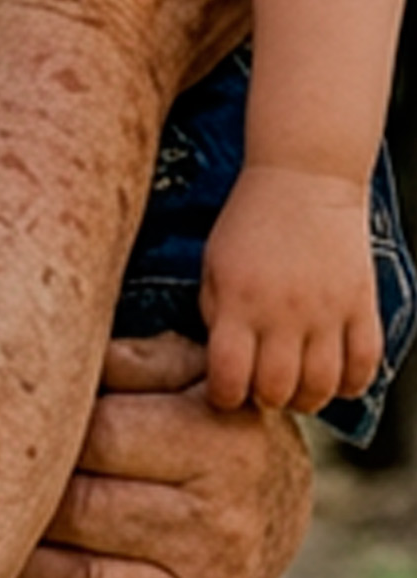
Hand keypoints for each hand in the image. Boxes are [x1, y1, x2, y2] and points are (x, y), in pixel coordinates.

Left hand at [0, 332, 310, 577]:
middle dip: (12, 502)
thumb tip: (46, 347)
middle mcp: (218, 527)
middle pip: (81, 513)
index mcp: (217, 445)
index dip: (37, 433)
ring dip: (7, 575)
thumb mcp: (187, 369)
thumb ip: (127, 357)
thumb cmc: (201, 416)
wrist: (277, 505)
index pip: (102, 438)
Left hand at [203, 163, 381, 411]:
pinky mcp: (361, 305)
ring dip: (306, 399)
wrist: (304, 177)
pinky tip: (335, 378)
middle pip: (276, 391)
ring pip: (321, 387)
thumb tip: (226, 364)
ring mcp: (327, 311)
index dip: (223, 397)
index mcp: (238, 302)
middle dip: (264, 400)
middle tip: (261, 387)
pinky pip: (364, 365)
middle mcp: (283, 313)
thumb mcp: (213, 265)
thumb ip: (215, 315)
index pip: (228, 378)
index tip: (224, 391)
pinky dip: (350, 384)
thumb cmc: (249, 222)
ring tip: (296, 387)